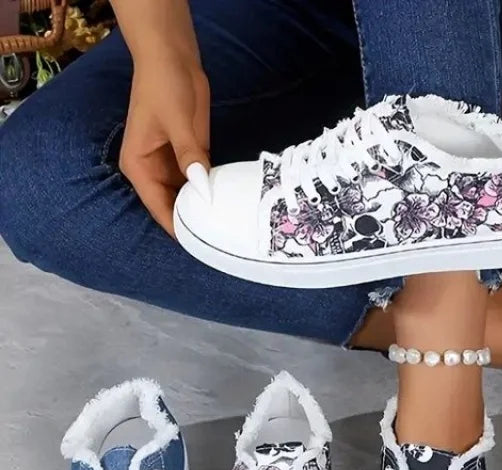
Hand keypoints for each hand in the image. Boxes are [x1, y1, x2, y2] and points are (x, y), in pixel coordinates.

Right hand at [120, 54, 209, 235]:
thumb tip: (201, 188)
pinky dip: (212, 192)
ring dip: (204, 210)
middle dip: (192, 224)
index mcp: (138, 166)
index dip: (176, 227)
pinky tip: (229, 206)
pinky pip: (200, 182)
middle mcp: (152, 170)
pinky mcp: (190, 156)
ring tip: (226, 231)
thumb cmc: (164, 85)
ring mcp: (172, 165)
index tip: (198, 246)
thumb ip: (189, 155)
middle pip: (172, 207)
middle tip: (218, 244)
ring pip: (187, 198)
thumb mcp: (177, 122)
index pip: (158, 206)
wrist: (173, 56)